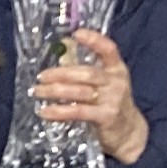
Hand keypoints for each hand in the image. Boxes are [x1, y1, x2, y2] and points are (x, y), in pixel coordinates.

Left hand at [32, 30, 148, 162]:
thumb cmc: (111, 104)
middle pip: (87, 73)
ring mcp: (112, 100)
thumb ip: (86, 74)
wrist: (129, 133)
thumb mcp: (105, 85)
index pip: (109, 49)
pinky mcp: (105, 117)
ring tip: (37, 91)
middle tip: (41, 76)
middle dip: (61, 73)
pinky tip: (44, 112)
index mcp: (117, 70)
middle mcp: (116, 82)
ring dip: (55, 91)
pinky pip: (78, 112)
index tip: (76, 34)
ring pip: (80, 92)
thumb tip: (60, 60)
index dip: (94, 40)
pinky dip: (59, 111)